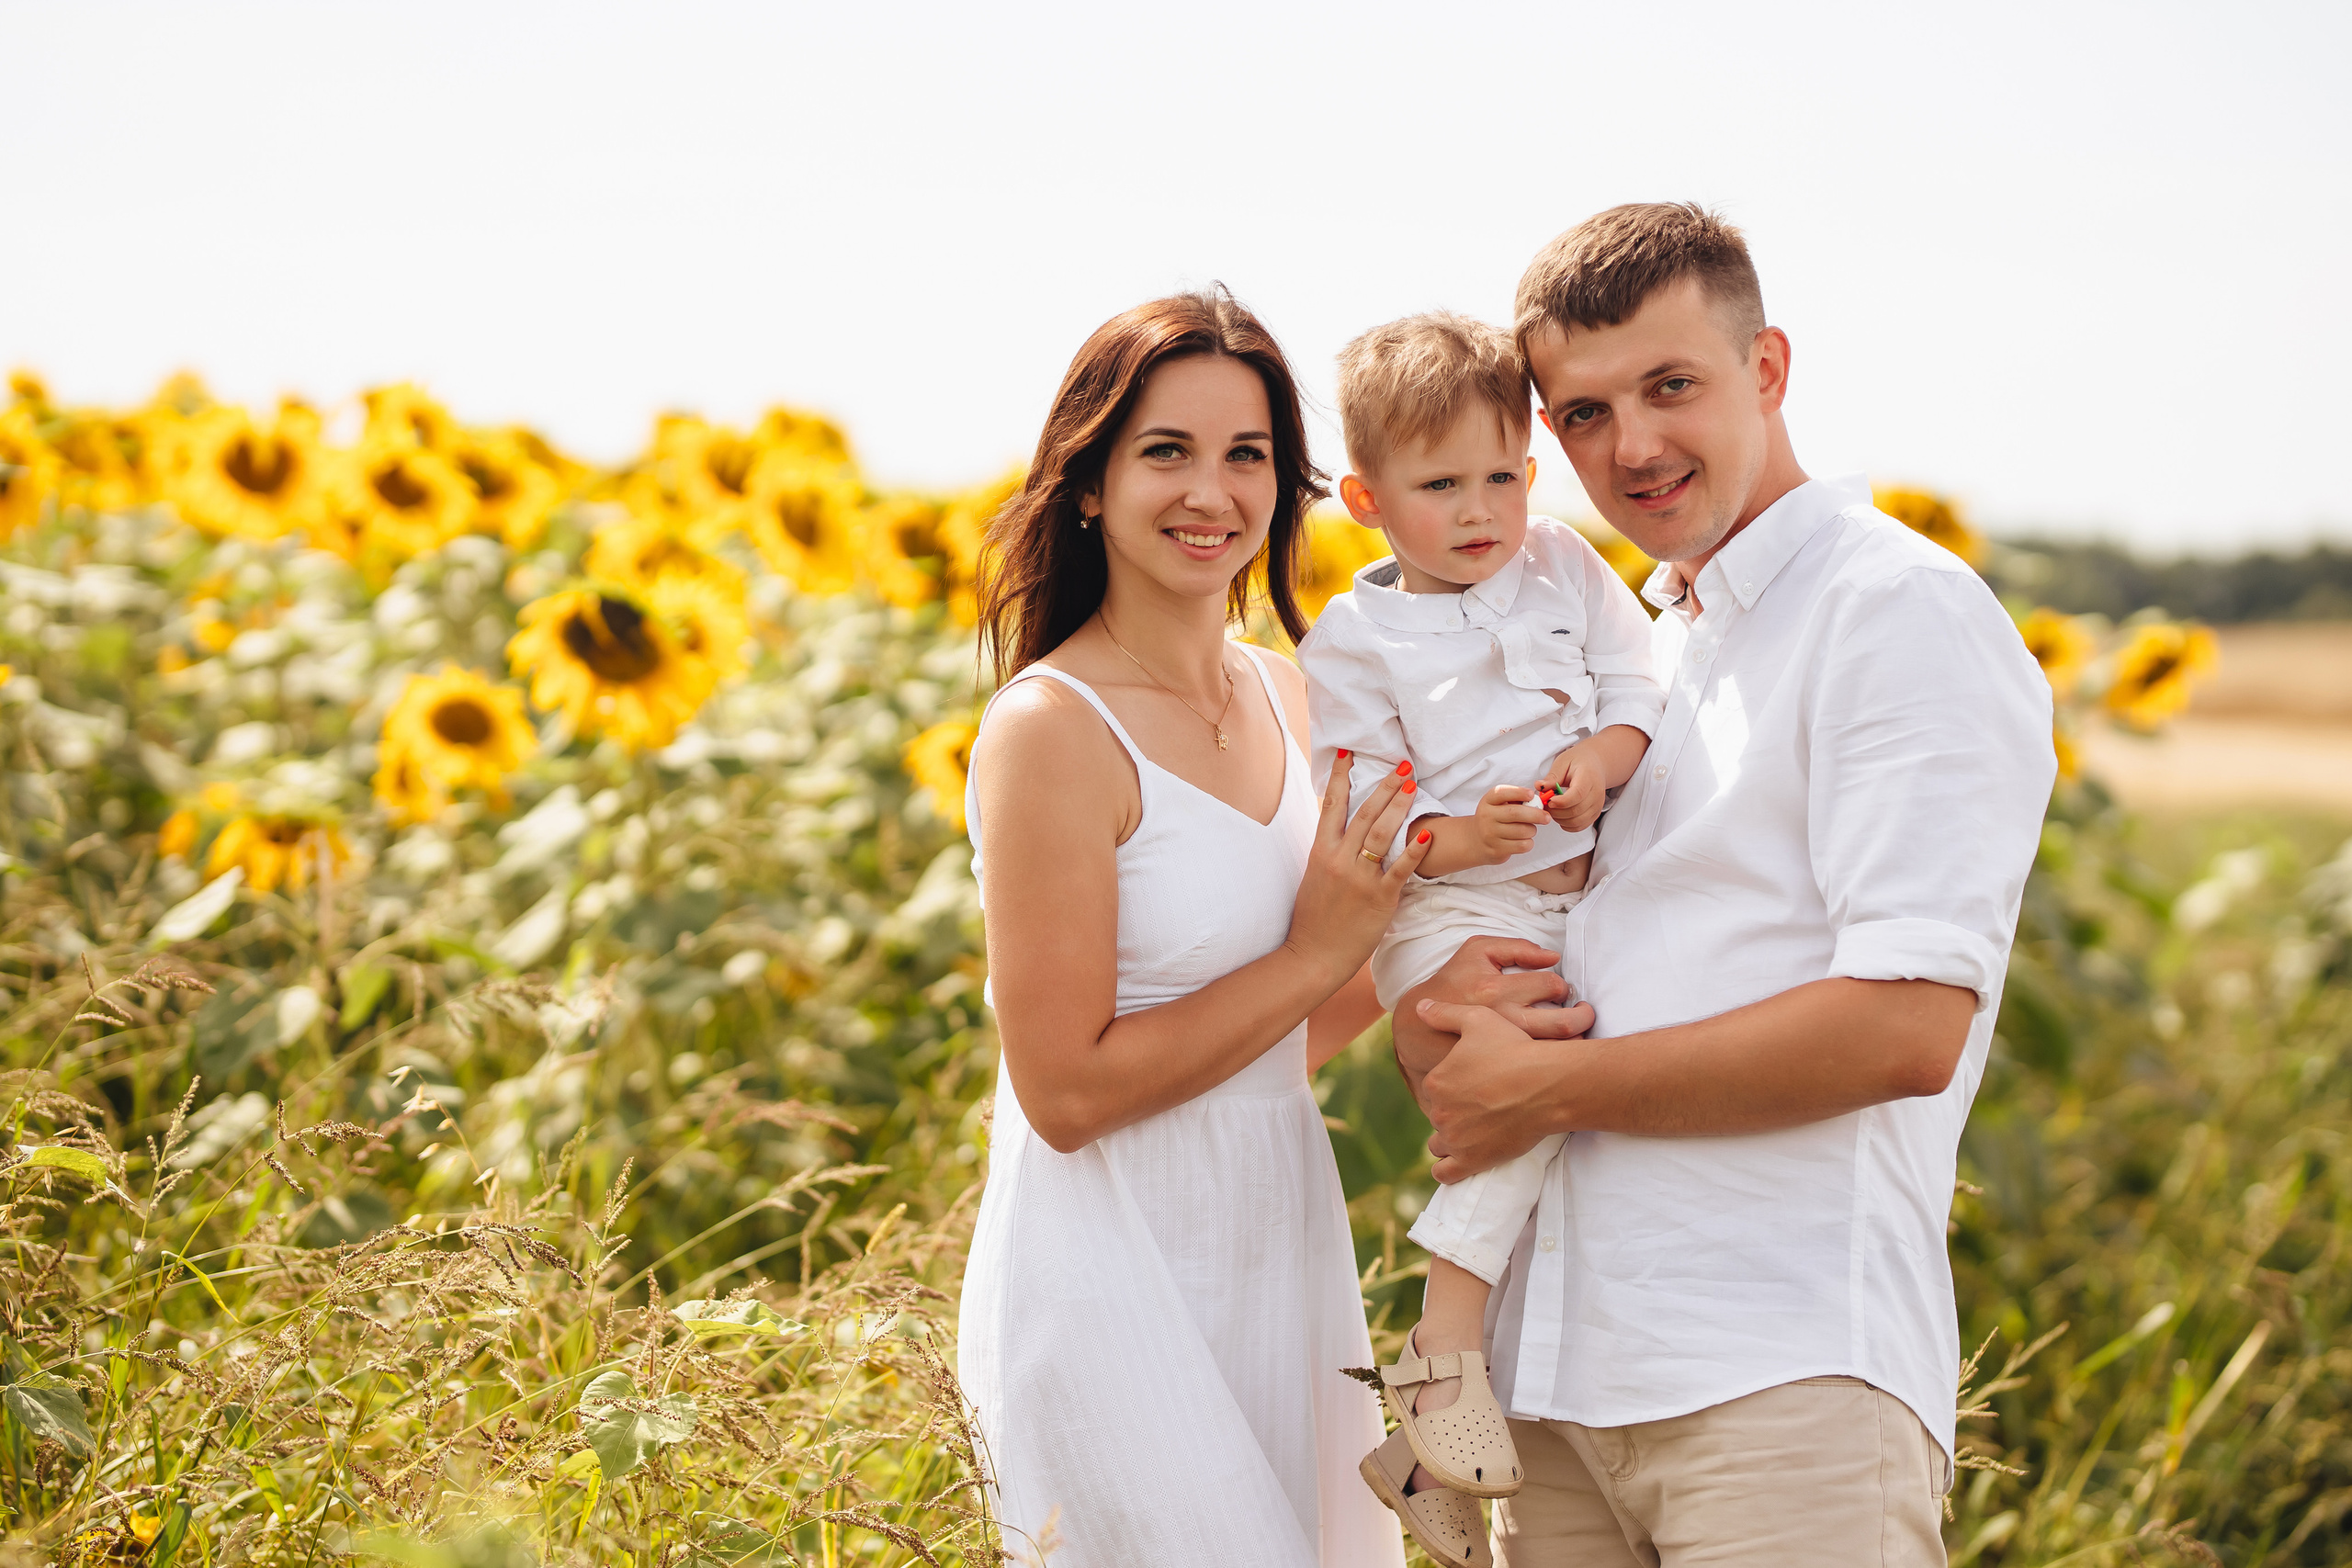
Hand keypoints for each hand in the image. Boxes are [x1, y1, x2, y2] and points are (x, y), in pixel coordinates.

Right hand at [1284, 751, 1433, 987]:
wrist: (1315, 954)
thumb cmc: (1315, 916)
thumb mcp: (1315, 876)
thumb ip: (1330, 851)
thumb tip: (1342, 829)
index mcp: (1321, 852)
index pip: (1332, 805)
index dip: (1341, 777)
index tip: (1349, 753)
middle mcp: (1340, 860)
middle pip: (1364, 813)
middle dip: (1384, 786)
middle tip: (1402, 766)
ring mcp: (1360, 878)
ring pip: (1382, 833)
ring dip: (1399, 807)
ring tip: (1413, 786)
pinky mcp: (1379, 898)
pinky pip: (1399, 871)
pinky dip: (1413, 854)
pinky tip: (1426, 837)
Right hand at [1390, 935, 1592, 1091]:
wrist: (1419, 1027)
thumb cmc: (1452, 983)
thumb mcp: (1476, 952)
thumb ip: (1516, 948)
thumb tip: (1553, 957)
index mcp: (1496, 990)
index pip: (1552, 986)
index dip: (1562, 986)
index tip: (1559, 990)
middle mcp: (1502, 1021)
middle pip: (1564, 1024)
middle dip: (1583, 1017)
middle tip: (1584, 1013)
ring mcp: (1502, 1049)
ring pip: (1557, 1051)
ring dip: (1574, 1040)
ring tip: (1573, 1032)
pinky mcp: (1500, 1069)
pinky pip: (1539, 1069)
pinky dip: (1556, 1061)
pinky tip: (1555, 1052)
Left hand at [1415, 998, 1588, 1182]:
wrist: (1547, 1084)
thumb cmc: (1516, 1049)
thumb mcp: (1478, 1019)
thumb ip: (1445, 1014)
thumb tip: (1419, 1008)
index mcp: (1437, 1080)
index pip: (1436, 1088)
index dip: (1454, 1085)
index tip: (1474, 1083)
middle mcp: (1440, 1111)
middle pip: (1440, 1114)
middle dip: (1454, 1111)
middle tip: (1481, 1106)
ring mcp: (1455, 1139)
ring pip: (1439, 1143)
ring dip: (1450, 1138)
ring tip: (1471, 1133)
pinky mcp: (1472, 1161)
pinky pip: (1445, 1173)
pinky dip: (1448, 1169)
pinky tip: (1458, 1162)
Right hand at [1469, 784, 1549, 865]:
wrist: (1476, 841)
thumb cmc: (1496, 818)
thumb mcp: (1499, 804)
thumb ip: (1516, 800)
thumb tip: (1538, 801)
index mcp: (1488, 801)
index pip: (1502, 793)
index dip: (1518, 792)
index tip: (1531, 794)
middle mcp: (1487, 816)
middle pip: (1515, 813)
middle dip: (1535, 814)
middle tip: (1546, 817)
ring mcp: (1490, 834)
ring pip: (1522, 831)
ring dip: (1532, 830)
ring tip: (1530, 829)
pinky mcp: (1496, 850)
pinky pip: (1522, 846)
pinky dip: (1529, 842)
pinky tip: (1525, 840)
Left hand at [1543, 741, 1609, 832]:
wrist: (1595, 765)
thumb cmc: (1578, 762)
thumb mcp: (1563, 762)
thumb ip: (1552, 777)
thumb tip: (1539, 786)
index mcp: (1588, 778)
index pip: (1577, 795)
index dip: (1561, 801)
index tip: (1549, 800)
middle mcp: (1596, 794)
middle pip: (1576, 811)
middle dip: (1556, 811)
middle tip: (1545, 805)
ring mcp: (1597, 806)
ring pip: (1577, 821)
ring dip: (1560, 819)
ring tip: (1551, 809)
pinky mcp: (1595, 814)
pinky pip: (1579, 826)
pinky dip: (1566, 825)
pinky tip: (1560, 815)